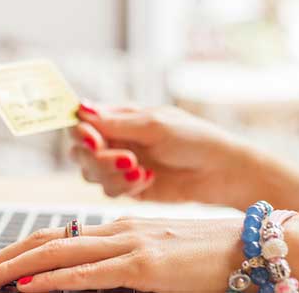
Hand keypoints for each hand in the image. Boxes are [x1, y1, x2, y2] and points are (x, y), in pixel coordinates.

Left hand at [0, 217, 242, 291]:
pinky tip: (29, 287)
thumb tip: (89, 276)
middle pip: (46, 240)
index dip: (19, 249)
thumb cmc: (209, 254)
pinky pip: (89, 273)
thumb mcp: (156, 256)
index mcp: (118, 230)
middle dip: (4, 257)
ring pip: (58, 252)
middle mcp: (117, 231)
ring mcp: (130, 246)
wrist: (254, 247)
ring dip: (15, 267)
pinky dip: (54, 279)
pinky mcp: (146, 266)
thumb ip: (121, 264)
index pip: (56, 235)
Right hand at [71, 101, 258, 208]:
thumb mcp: (153, 125)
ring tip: (141, 170)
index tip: (94, 140)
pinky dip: (126, 186)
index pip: (81, 122)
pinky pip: (109, 190)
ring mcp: (118, 165)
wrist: (219, 172)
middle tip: (126, 159)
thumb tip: (80, 108)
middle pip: (79, 151)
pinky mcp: (127, 187)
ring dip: (112, 173)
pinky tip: (149, 179)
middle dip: (97, 158)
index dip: (80, 132)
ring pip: (90, 173)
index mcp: (118, 118)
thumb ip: (114, 122)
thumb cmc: (193, 139)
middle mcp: (114, 140)